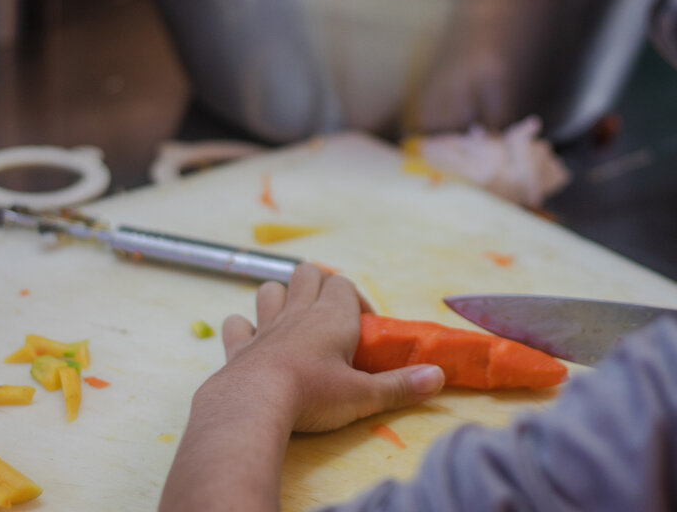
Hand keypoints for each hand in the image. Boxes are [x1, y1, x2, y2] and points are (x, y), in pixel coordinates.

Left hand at [208, 263, 444, 432]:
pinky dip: (244, 328)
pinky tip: (253, 343)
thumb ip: (400, 386)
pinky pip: (237, 323)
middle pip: (307, 274)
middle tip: (331, 318)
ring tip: (293, 324)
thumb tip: (439, 377)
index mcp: (332, 316)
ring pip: (270, 289)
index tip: (364, 329)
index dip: (356, 300)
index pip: (344, 284)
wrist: (254, 403)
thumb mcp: (363, 396)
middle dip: (319, 286)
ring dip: (281, 299)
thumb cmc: (314, 395)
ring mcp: (265, 327)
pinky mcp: (238, 346)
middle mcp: (298, 312)